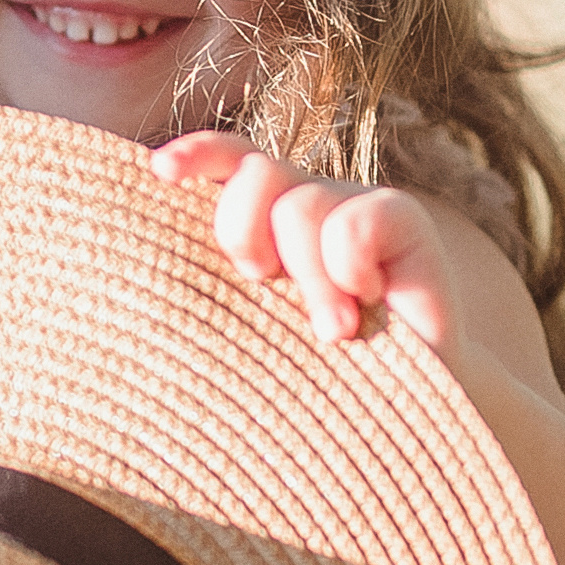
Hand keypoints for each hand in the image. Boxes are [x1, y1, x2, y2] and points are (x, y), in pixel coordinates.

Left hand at [151, 131, 459, 361]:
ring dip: (309, 280)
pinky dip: (349, 267)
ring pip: (301, 207)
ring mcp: (354, 206)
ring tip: (333, 333)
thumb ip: (216, 285)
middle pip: (257, 174)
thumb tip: (160, 242)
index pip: (227, 160)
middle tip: (262, 284)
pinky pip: (354, 223)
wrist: (403, 409)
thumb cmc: (312, 375)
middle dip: (243, 231)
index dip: (196, 154)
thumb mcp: (251, 327)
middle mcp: (305, 201)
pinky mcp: (403, 219)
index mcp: (263, 219)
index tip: (160, 172)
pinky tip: (367, 300)